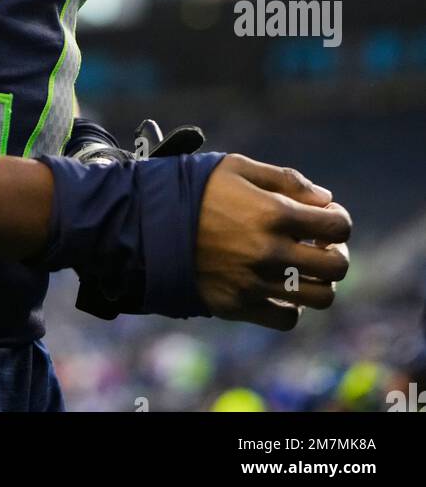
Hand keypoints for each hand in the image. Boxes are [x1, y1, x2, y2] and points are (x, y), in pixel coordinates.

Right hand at [195, 154, 350, 330]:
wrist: (148, 224)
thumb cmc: (196, 189)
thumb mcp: (237, 167)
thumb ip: (285, 179)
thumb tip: (325, 199)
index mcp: (274, 212)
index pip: (338, 226)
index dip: (339, 219)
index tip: (326, 217)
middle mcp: (271, 253)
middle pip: (337, 267)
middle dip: (336, 253)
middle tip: (320, 244)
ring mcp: (256, 284)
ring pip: (321, 298)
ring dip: (320, 282)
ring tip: (303, 267)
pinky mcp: (240, 306)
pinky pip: (288, 318)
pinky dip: (291, 305)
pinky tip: (280, 286)